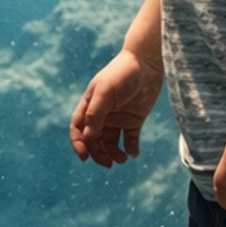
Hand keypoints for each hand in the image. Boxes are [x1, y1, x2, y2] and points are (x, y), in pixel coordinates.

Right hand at [69, 48, 164, 167]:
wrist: (147, 62)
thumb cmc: (122, 73)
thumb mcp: (105, 92)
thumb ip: (95, 114)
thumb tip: (87, 137)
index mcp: (90, 105)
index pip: (78, 129)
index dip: (78, 144)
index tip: (84, 157)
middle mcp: (102, 114)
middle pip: (94, 140)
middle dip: (98, 154)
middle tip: (108, 163)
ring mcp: (118, 117)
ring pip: (111, 143)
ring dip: (114, 154)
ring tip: (123, 159)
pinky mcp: (134, 120)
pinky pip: (130, 140)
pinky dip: (131, 149)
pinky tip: (134, 152)